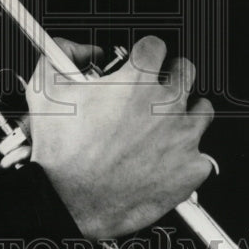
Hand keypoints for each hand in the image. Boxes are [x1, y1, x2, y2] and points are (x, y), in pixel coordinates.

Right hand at [26, 36, 213, 239]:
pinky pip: (203, 155)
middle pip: (185, 70)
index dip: (144, 51)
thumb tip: (81, 50)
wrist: (68, 202)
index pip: (155, 46)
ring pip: (202, 109)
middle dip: (169, 75)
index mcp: (136, 82)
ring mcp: (182, 138)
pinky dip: (187, 156)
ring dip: (186, 112)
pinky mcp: (191, 170)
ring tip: (164, 124)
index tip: (140, 60)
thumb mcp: (44, 88)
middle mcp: (165, 105)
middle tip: (152, 90)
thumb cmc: (60, 153)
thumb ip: (63, 54)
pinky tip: (166, 158)